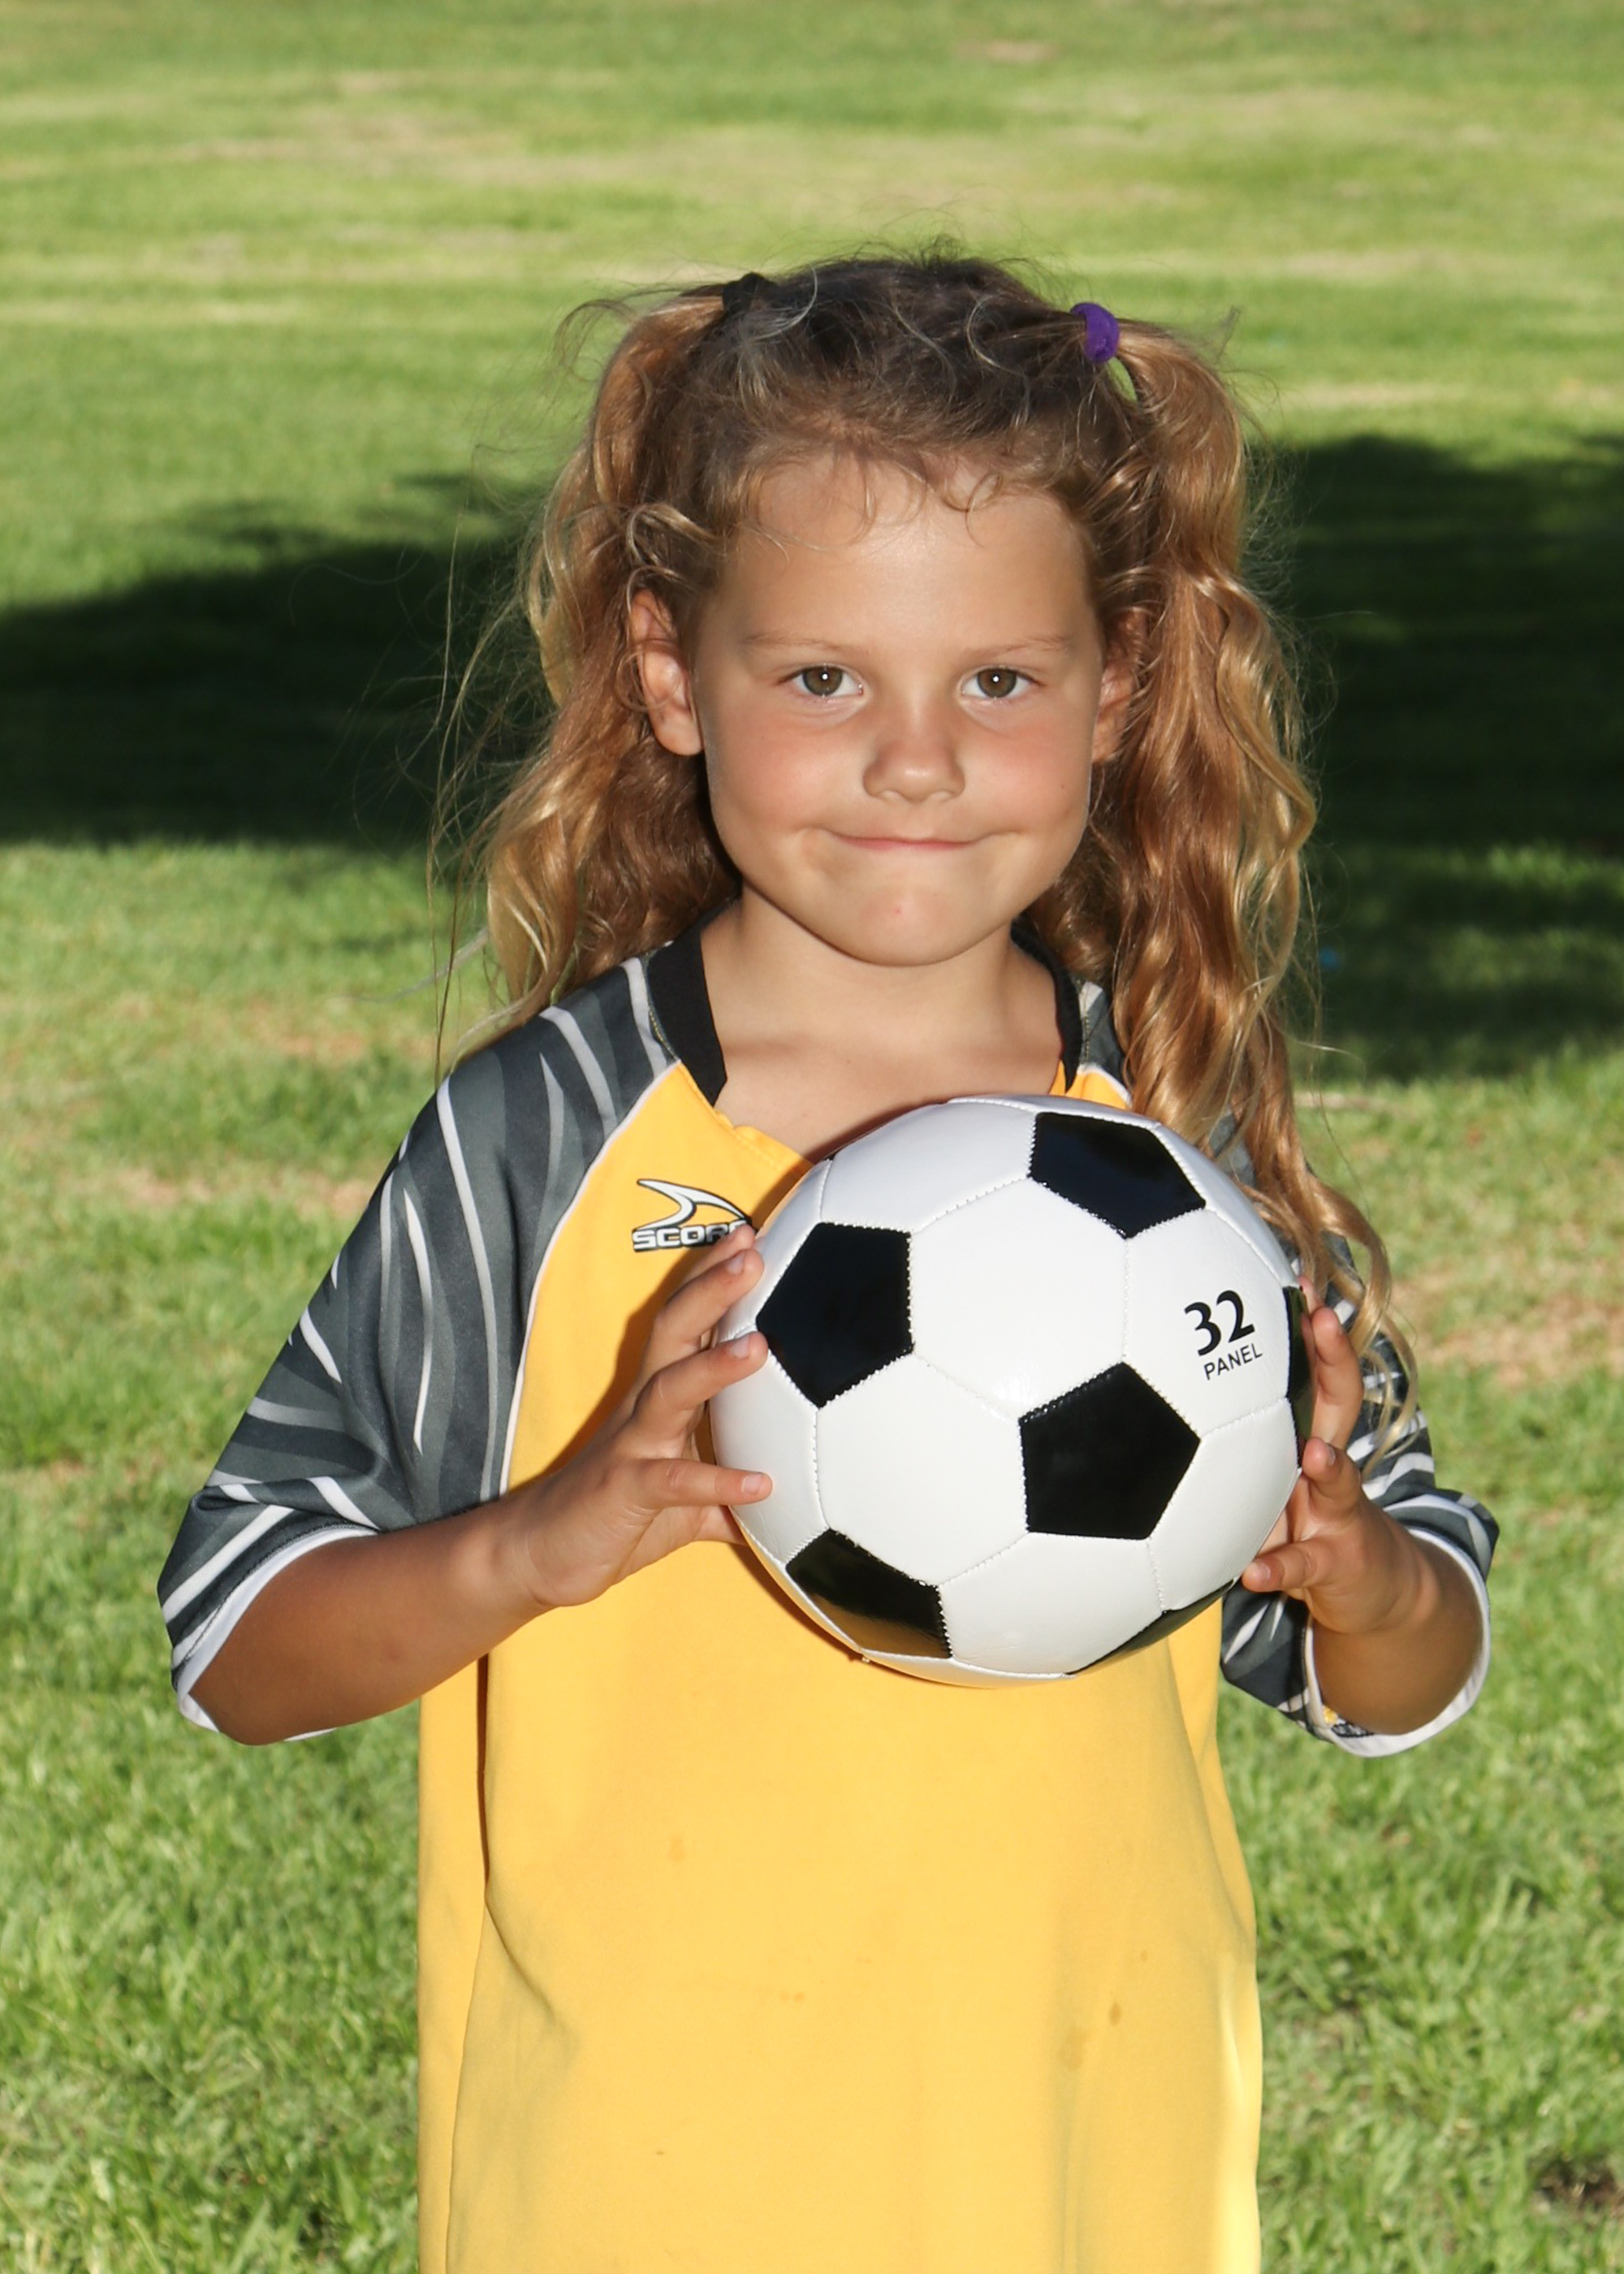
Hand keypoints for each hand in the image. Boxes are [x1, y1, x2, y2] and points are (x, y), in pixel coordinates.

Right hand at [513, 1223, 772, 1612]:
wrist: (539, 1556)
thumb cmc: (615, 1517)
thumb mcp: (685, 1504)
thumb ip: (729, 1497)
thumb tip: (785, 1507)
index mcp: (660, 1401)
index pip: (689, 1325)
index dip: (714, 1280)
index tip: (750, 1237)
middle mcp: (644, 1411)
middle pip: (676, 1333)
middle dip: (713, 1291)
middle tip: (752, 1254)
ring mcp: (632, 1446)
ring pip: (671, 1391)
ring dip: (715, 1367)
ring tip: (760, 1346)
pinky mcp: (624, 1490)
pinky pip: (674, 1482)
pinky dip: (717, 1480)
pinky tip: (760, 1483)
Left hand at [1239, 1286, 1426, 1638]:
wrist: (1373, 1588)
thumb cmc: (1303, 1518)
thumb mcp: (1269, 1473)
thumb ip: (1229, 1436)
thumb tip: (1153, 1385)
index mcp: (1311, 1434)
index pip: (1317, 1371)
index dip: (1311, 1329)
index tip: (1298, 1280)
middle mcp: (1330, 1465)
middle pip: (1342, 1403)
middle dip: (1334, 1359)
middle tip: (1323, 1319)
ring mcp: (1339, 1513)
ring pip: (1341, 1484)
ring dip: (1331, 1467)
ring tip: (1314, 1453)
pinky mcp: (1335, 1564)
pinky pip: (1304, 1565)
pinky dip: (1279, 1568)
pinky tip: (1254, 1573)